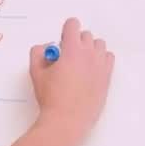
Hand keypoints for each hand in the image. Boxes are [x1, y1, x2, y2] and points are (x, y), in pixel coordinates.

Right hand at [28, 17, 114, 137]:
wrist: (67, 120)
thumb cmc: (51, 97)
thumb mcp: (35, 72)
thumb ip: (38, 53)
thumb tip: (46, 48)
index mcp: (72, 50)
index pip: (73, 24)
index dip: (65, 31)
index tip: (60, 44)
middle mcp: (90, 54)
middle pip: (86, 35)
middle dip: (75, 41)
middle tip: (66, 56)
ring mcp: (101, 65)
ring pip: (99, 44)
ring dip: (89, 48)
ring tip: (80, 63)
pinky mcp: (107, 77)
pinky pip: (108, 58)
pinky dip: (100, 58)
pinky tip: (90, 70)